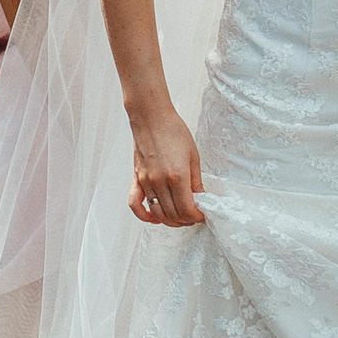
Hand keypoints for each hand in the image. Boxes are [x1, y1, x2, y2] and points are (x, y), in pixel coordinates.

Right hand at [126, 99, 204, 226]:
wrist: (152, 117)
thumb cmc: (173, 131)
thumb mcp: (193, 156)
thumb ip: (196, 181)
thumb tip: (200, 199)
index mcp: (177, 176)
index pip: (187, 210)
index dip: (196, 216)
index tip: (201, 214)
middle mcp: (160, 182)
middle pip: (173, 215)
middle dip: (186, 220)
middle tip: (193, 216)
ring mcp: (146, 182)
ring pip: (157, 213)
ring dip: (170, 220)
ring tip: (180, 217)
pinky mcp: (137, 178)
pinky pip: (135, 204)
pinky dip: (145, 216)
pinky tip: (155, 217)